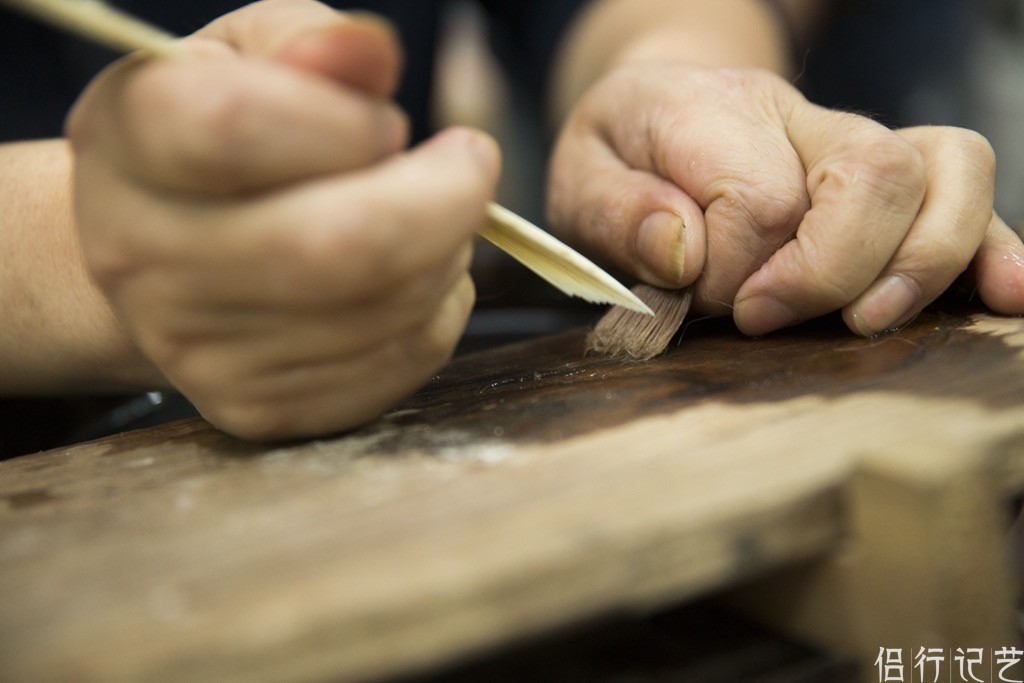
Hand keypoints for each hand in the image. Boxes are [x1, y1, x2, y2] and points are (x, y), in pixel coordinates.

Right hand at [67, 0, 499, 439]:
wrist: (166, 255)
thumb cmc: (224, 139)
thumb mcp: (253, 57)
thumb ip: (312, 42)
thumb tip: (371, 53)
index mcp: (131, 142)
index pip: (237, 127)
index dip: (349, 121)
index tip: (392, 121)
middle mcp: (144, 259)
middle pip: (340, 246)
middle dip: (447, 198)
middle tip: (468, 163)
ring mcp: (199, 350)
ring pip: (387, 309)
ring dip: (449, 251)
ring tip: (432, 216)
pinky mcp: (259, 407)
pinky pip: (401, 361)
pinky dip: (439, 309)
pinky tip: (414, 275)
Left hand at [548, 63, 1023, 335]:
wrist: (657, 110)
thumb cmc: (620, 155)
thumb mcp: (579, 181)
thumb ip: (618, 214)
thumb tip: (685, 254)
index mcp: (710, 111)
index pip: (758, 196)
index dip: (735, 267)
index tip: (699, 295)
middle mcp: (798, 119)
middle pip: (871, 175)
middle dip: (828, 270)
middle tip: (763, 318)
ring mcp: (854, 143)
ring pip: (943, 170)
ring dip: (921, 261)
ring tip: (868, 321)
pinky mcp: (891, 175)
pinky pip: (964, 189)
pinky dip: (991, 248)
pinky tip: (1004, 296)